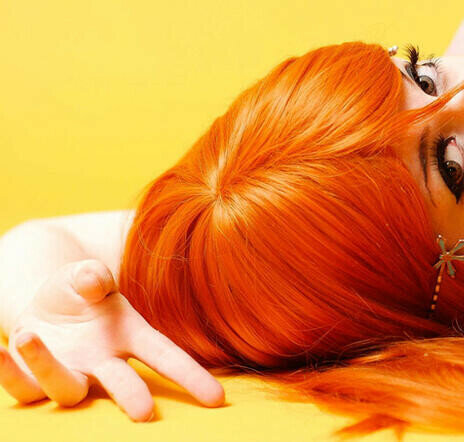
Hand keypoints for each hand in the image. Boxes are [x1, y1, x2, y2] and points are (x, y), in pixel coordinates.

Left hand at [0, 259, 224, 420]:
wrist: (43, 304)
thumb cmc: (78, 291)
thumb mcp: (86, 276)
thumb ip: (92, 276)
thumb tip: (92, 280)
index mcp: (130, 336)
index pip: (166, 357)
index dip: (191, 377)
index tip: (217, 398)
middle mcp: (104, 362)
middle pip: (122, 384)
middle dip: (132, 397)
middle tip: (144, 413)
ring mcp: (70, 373)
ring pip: (67, 388)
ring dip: (47, 366)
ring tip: (28, 334)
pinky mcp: (34, 381)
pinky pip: (23, 388)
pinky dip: (8, 371)